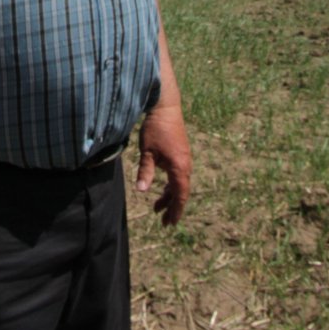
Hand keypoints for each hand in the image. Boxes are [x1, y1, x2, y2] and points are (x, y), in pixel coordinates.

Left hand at [135, 102, 191, 225]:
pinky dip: (171, 185)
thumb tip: (142, 191)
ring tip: (157, 208)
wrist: (166, 106)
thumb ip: (145, 172)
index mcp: (179, 167)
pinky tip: (162, 188)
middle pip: (180, 192)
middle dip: (172, 207)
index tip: (171, 223)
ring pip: (179, 183)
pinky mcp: (181, 153)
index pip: (179, 195)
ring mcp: (184, 158)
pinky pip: (178, 174)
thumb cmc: (156, 128)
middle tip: (163, 222)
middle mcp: (185, 165)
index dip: (175, 210)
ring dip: (170, 196)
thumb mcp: (147, 152)